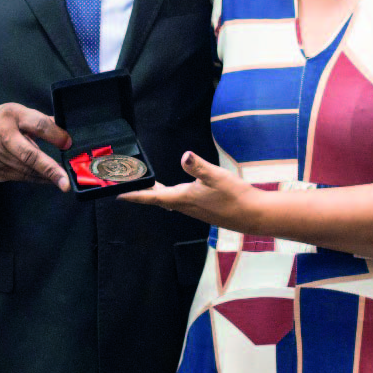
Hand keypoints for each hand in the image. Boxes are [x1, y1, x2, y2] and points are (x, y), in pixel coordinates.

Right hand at [0, 103, 72, 190]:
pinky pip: (20, 177)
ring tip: (62, 180)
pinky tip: (47, 179)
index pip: (37, 125)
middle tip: (65, 182)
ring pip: (26, 170)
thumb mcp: (20, 112)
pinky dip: (36, 178)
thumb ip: (41, 121)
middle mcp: (1, 137)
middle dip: (49, 169)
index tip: (68, 143)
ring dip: (46, 176)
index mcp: (10, 117)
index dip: (55, 135)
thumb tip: (64, 134)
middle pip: (29, 155)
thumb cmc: (3, 121)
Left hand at [117, 151, 260, 231]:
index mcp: (183, 198)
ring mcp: (194, 209)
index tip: (119, 195)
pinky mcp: (203, 209)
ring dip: (155, 194)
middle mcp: (185, 206)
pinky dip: (170, 195)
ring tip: (145, 186)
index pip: (152, 196)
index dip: (135, 195)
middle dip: (142, 193)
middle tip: (127, 187)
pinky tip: (173, 192)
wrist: (253, 215)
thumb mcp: (216, 176)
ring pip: (168, 201)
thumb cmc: (235, 196)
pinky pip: (179, 202)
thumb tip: (185, 156)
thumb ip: (199, 166)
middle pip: (157, 198)